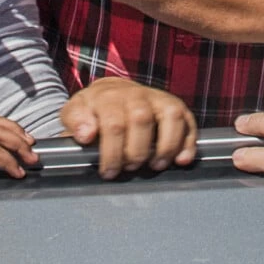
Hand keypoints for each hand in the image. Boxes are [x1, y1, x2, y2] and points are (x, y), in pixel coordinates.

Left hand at [60, 78, 197, 179]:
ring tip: (156, 165)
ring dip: (166, 146)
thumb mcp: (74, 113)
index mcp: (108, 96)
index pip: (113, 124)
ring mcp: (158, 98)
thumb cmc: (93, 110)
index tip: (109, 172)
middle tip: (129, 168)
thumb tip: (86, 134)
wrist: (112, 92)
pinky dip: (189, 142)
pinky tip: (182, 160)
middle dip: (136, 151)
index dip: (112, 153)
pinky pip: (188, 120)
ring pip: (171, 116)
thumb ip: (75, 122)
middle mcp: (136, 94)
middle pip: (142, 119)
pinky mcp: (175, 106)